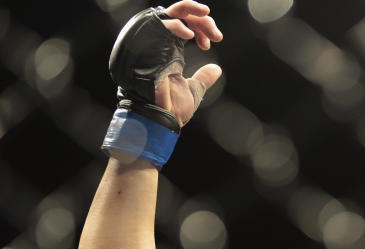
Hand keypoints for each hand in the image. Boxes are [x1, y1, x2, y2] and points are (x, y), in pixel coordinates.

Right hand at [155, 1, 223, 124]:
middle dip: (201, 19)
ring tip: (208, 22)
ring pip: (171, 14)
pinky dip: (176, 25)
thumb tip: (216, 70)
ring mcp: (154, 44)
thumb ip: (203, 77)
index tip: (213, 41)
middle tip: (216, 34)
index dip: (201, 27)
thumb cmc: (172, 108)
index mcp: (170, 50)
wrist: (162, 118)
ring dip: (191, 14)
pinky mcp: (148, 47)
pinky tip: (190, 35)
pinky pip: (159, 25)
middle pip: (179, 16)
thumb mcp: (194, 89)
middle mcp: (161, 44)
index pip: (184, 25)